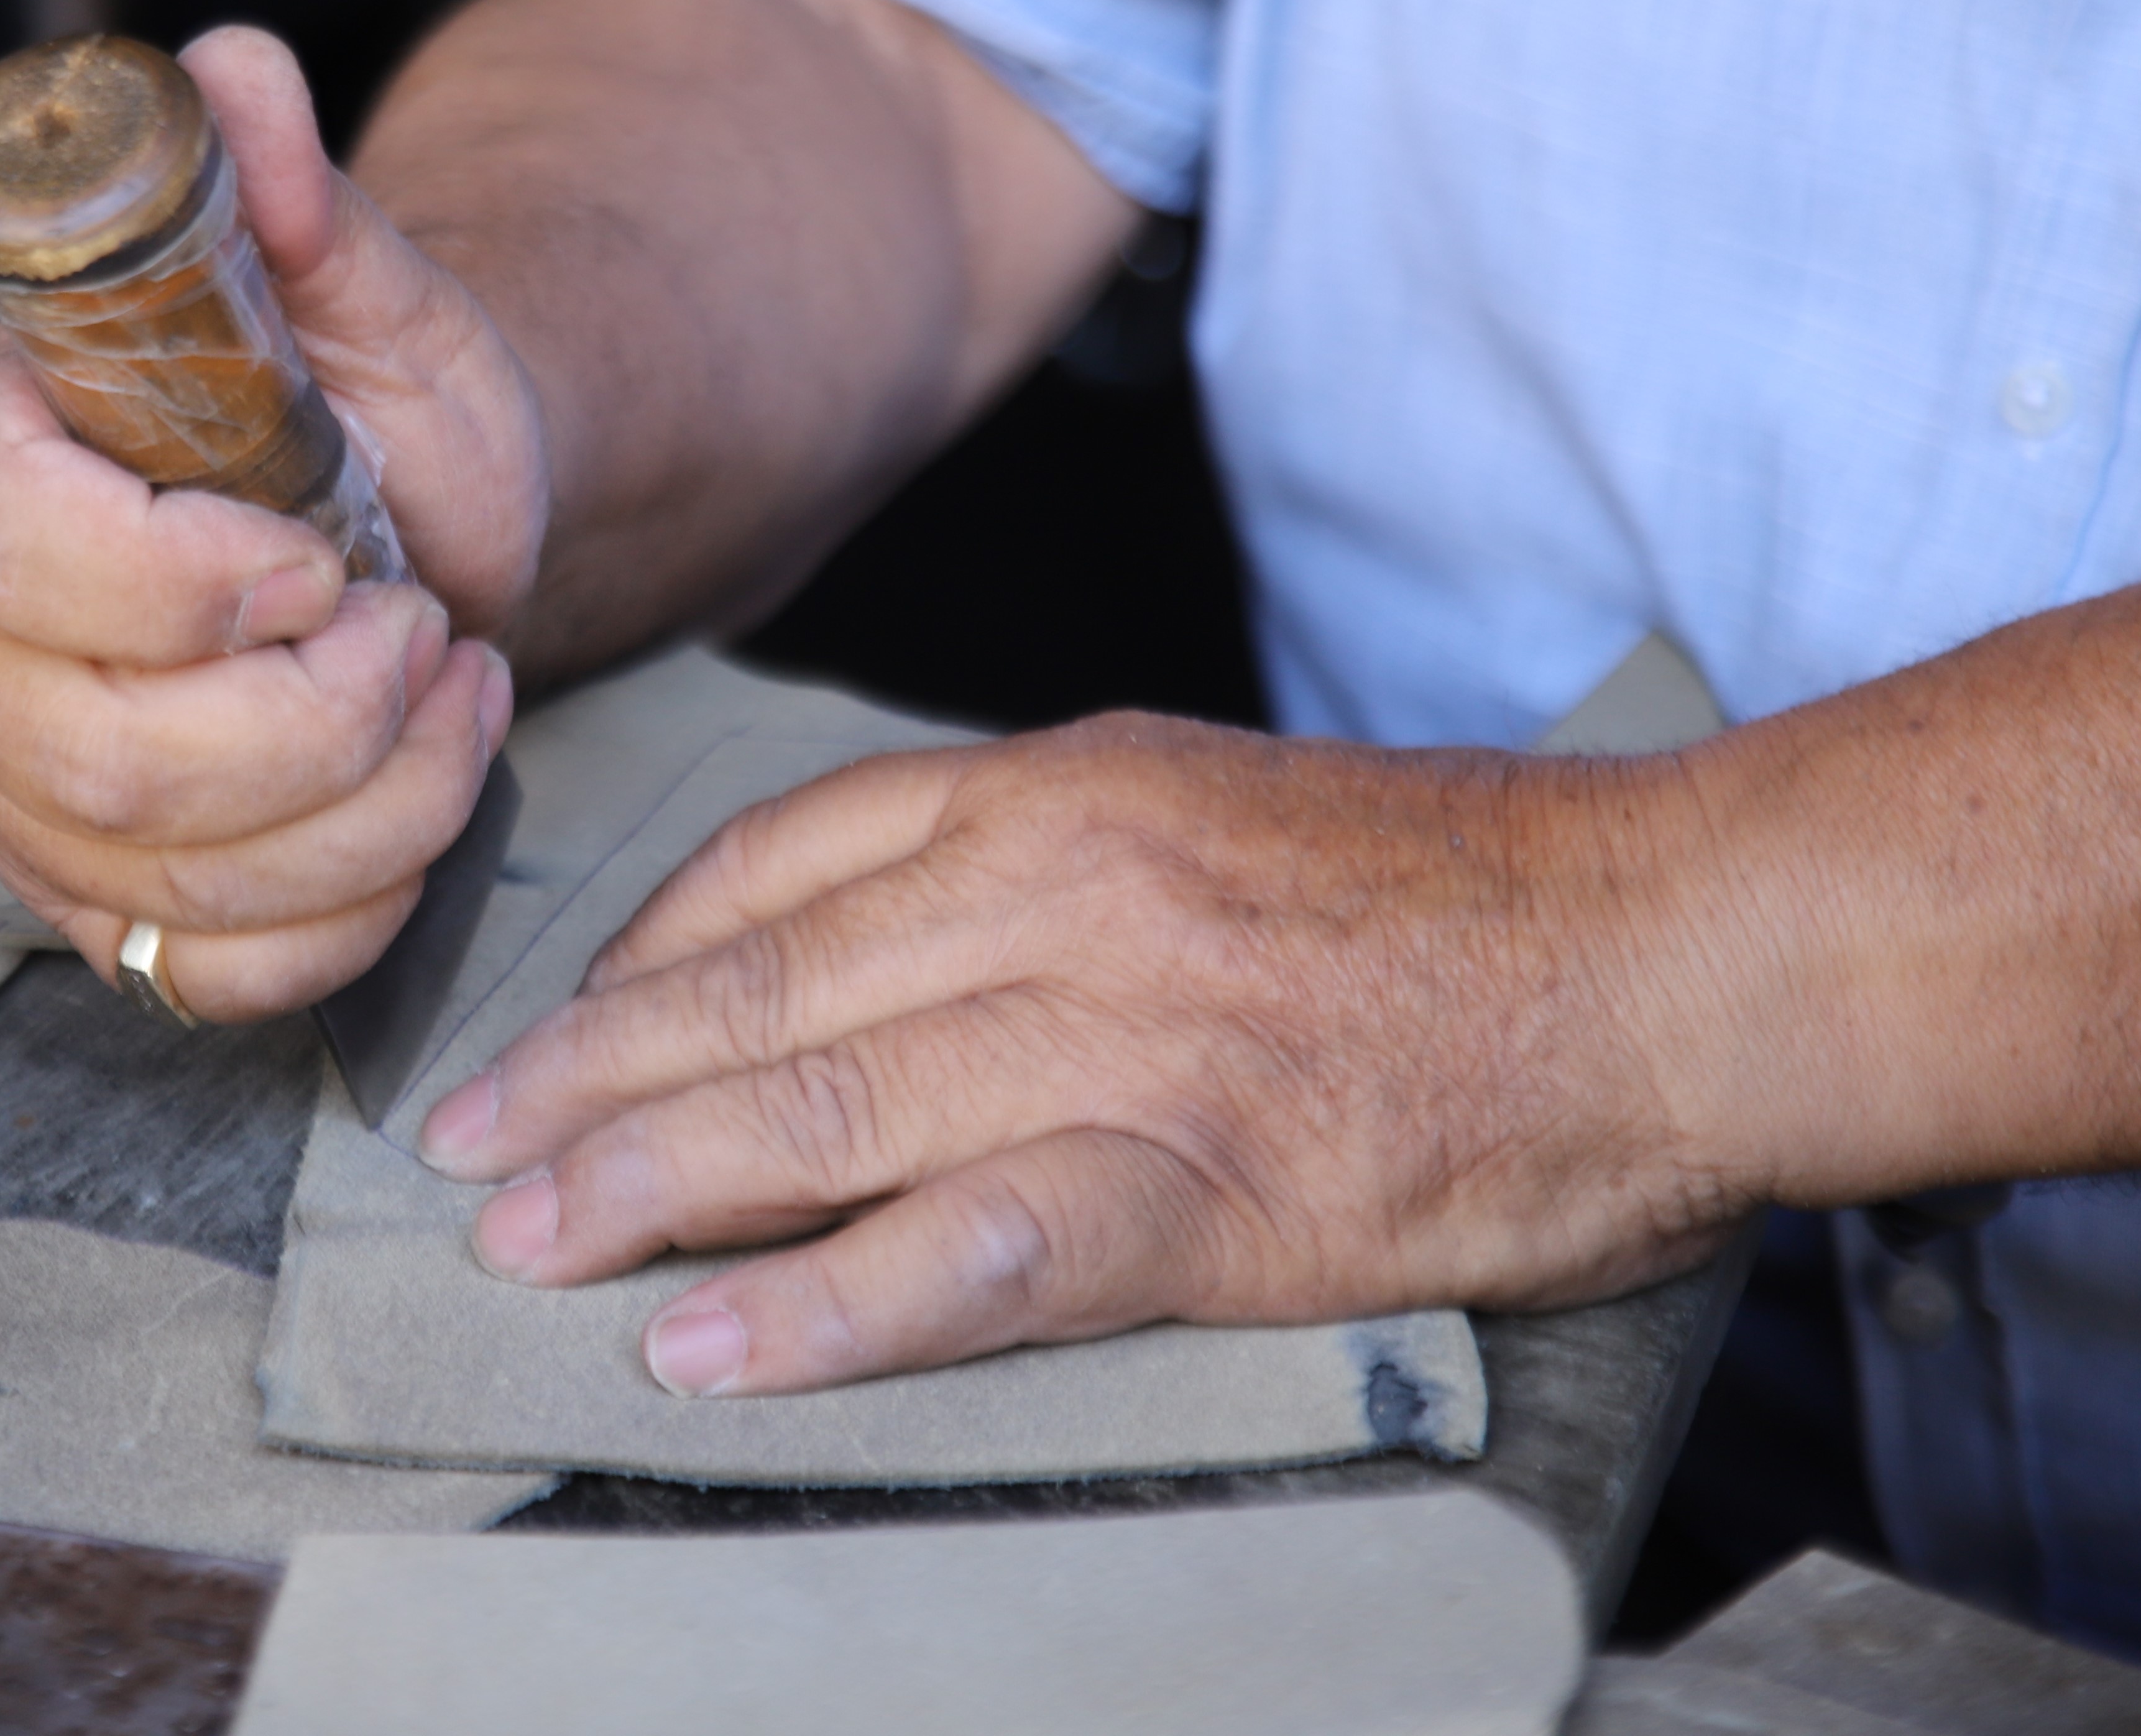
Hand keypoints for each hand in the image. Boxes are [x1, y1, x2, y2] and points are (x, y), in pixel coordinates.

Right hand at [0, 28, 550, 1021]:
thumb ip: (287, 192)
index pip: (2, 558)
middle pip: (103, 759)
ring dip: (370, 803)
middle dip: (315, 715)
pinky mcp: (106, 906)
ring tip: (454, 690)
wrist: (410, 521)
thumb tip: (236, 74)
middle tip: (419, 627)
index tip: (312, 554)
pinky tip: (420, 802)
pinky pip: (212, 980)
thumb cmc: (362, 401)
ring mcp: (26, 795)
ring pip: (175, 879)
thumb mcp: (355, 283)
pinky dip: (351, 915)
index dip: (172, 581)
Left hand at [411, 713, 1744, 1394]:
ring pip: (826, 1111)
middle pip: (761, 987)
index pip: (778, 861)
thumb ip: (1045, 859)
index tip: (558, 1029)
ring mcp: (1134, 1036)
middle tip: (462, 1149)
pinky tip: (712, 1352)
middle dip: (587, 1076)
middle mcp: (1065, 890)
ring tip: (523, 1248)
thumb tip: (889, 944)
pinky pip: (974, 1254)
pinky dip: (827, 1310)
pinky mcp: (1215, 1184)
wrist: (1678, 946)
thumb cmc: (1457, 894)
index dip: (639, 959)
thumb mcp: (1211, 804)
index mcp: (1061, 787)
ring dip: (647, 1189)